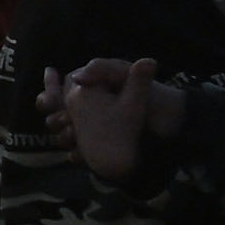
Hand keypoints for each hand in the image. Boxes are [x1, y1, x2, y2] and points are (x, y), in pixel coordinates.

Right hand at [51, 55, 163, 181]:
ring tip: (74, 136)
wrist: (175, 124)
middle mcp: (91, 110)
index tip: (49, 102)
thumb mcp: (125, 75)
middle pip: (57, 115)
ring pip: (65, 135)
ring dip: (65, 136)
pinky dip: (78, 155)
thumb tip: (76, 78)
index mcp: (93, 89)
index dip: (49, 96)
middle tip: (65, 121)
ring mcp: (95, 131)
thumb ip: (101, 69)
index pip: (59, 91)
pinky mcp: (101, 149)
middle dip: (56, 119)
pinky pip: (79, 153)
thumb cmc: (152, 96)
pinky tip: (82, 154)